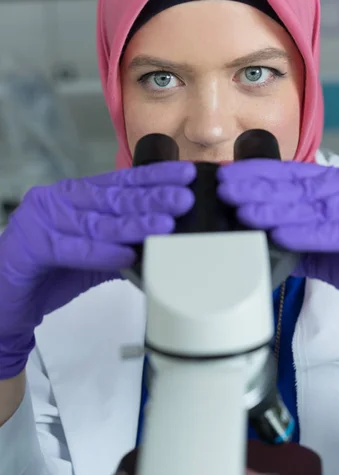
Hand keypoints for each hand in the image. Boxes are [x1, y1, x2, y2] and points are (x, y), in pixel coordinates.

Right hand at [0, 161, 194, 378]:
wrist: (6, 298)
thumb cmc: (51, 273)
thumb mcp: (95, 255)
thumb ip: (123, 244)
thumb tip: (164, 242)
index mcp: (77, 196)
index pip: (122, 182)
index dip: (155, 178)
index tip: (185, 175)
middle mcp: (61, 200)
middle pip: (114, 198)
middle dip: (153, 197)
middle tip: (183, 197)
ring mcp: (44, 219)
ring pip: (98, 221)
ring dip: (134, 223)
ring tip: (165, 224)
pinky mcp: (31, 245)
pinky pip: (73, 248)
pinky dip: (101, 253)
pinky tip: (127, 254)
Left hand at [218, 160, 338, 332]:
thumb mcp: (331, 254)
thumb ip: (301, 244)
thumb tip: (264, 242)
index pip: (296, 176)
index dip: (261, 175)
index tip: (231, 176)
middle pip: (300, 186)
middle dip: (259, 186)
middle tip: (226, 186)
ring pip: (314, 205)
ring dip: (276, 207)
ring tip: (243, 209)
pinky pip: (337, 231)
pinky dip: (307, 234)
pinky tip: (281, 234)